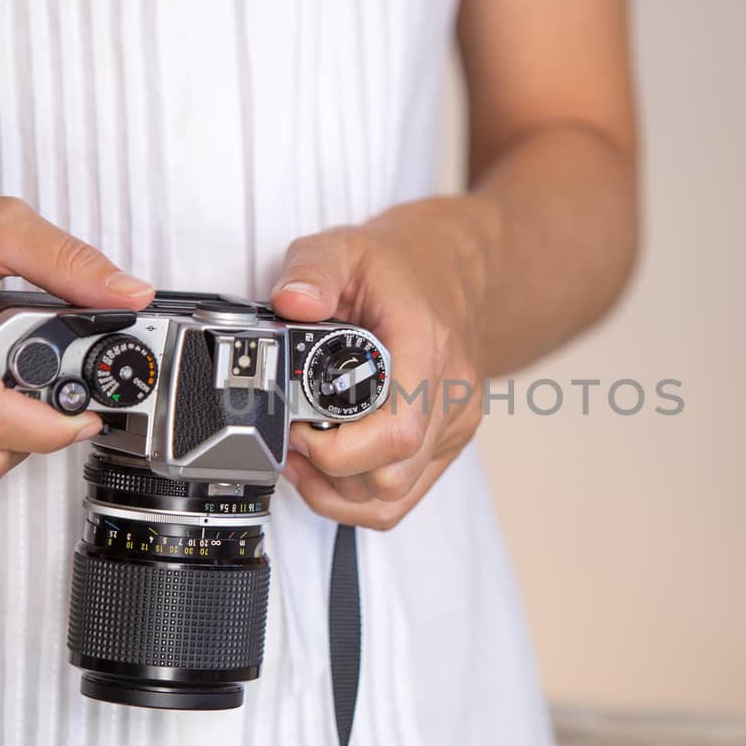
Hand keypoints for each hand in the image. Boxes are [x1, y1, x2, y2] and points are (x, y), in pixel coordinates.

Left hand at [271, 198, 493, 529]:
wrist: (449, 269)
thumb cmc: (399, 267)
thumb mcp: (343, 248)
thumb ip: (312, 269)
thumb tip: (292, 301)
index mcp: (427, 349)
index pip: (397, 433)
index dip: (337, 449)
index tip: (297, 427)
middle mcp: (450, 394)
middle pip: (391, 476)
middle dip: (328, 470)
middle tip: (293, 437)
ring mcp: (453, 423)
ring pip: (395, 497)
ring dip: (339, 490)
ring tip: (305, 454)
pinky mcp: (447, 442)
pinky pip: (403, 497)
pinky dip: (358, 496)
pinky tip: (330, 466)